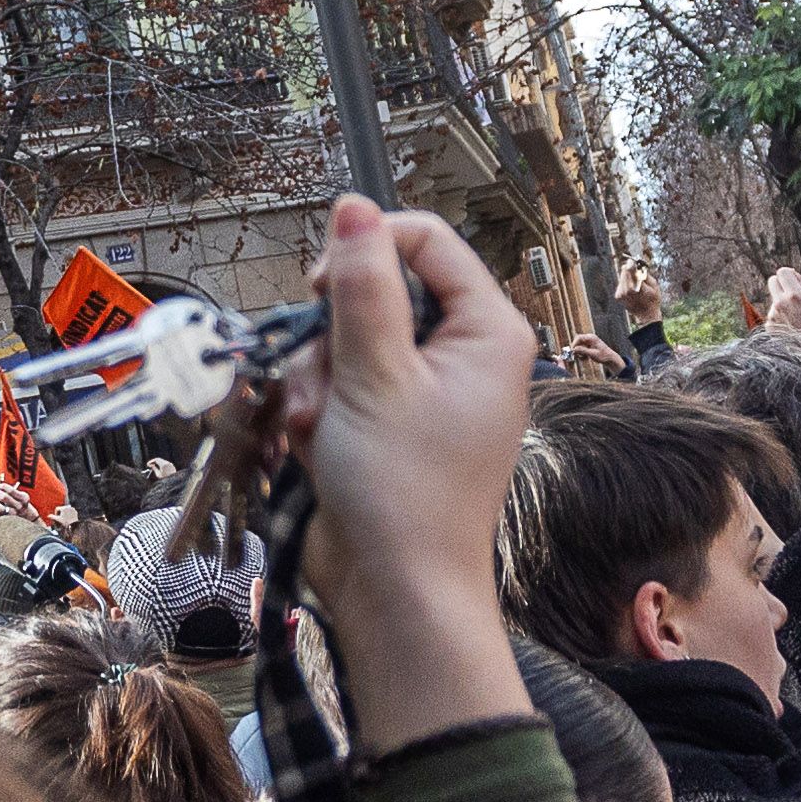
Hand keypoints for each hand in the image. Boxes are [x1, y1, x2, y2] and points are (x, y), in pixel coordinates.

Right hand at [301, 196, 535, 750]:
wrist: (396, 594)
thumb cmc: (403, 496)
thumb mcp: (373, 374)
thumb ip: (360, 286)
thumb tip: (353, 206)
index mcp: (488, 331)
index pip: (425, 240)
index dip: (366, 252)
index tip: (319, 286)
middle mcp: (463, 354)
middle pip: (376, 291)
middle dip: (330, 335)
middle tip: (322, 379)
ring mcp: (424, 392)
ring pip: (345, 340)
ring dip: (314, 379)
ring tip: (316, 427)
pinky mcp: (389, 425)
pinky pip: (338, 385)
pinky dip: (316, 410)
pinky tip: (312, 445)